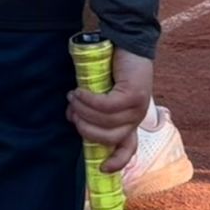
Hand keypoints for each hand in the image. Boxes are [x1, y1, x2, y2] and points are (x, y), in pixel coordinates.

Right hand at [67, 48, 153, 174]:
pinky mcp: (134, 95)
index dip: (117, 162)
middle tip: (72, 112)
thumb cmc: (112, 67)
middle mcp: (136, 118)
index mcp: (130, 120)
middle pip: (108, 138)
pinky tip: (79, 92)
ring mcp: (137, 107)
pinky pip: (106, 106)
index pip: (128, 148)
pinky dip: (89, 101)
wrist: (128, 41)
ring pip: (105, 122)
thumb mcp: (102, 92)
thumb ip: (91, 108)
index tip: (102, 168)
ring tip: (72, 97)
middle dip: (85, 129)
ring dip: (83, 111)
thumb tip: (72, 118)